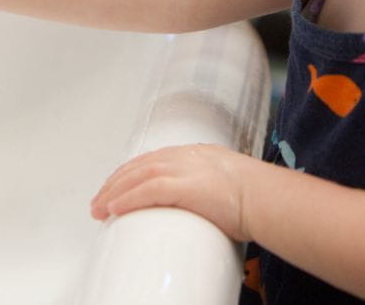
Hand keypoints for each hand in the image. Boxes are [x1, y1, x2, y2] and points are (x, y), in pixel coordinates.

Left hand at [90, 144, 263, 241]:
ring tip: (99, 208)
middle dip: (115, 182)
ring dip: (114, 192)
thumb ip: (210, 188)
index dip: (131, 173)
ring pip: (137, 176)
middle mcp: (185, 157)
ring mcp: (183, 169)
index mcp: (196, 154)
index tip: (117, 186)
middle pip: (139, 165)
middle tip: (99, 200)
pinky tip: (113, 209)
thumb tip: (206, 206)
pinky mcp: (183, 186)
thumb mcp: (227, 183)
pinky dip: (126, 199)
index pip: (154, 159)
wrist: (266, 197)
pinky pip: (145, 191)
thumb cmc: (255, 196)